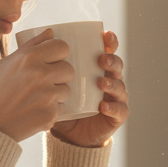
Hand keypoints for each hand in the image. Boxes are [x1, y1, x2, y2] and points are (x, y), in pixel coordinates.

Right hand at [0, 30, 72, 141]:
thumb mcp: (7, 64)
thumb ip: (31, 46)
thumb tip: (50, 32)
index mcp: (29, 58)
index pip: (62, 47)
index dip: (58, 54)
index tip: (52, 60)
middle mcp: (40, 74)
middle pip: (68, 69)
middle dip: (59, 75)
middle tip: (43, 82)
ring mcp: (47, 96)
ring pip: (66, 90)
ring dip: (56, 94)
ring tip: (36, 99)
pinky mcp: (50, 115)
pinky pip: (61, 109)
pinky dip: (51, 111)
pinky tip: (34, 112)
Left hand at [51, 30, 127, 147]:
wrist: (66, 134)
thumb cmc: (61, 103)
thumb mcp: (53, 81)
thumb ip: (50, 59)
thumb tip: (46, 32)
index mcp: (97, 69)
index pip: (108, 51)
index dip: (110, 42)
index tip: (105, 36)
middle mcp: (109, 81)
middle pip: (117, 66)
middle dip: (112, 61)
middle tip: (101, 60)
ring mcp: (114, 99)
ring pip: (121, 87)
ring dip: (113, 83)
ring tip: (101, 83)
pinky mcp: (116, 117)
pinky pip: (120, 111)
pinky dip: (114, 107)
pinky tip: (103, 106)